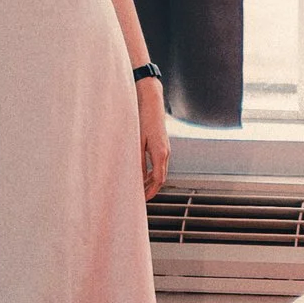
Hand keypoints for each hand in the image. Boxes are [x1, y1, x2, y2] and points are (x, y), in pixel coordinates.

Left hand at [136, 81, 170, 198]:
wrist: (151, 103)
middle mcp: (166, 153)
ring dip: (151, 182)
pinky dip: (152, 172)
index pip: (158, 179)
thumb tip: (137, 176)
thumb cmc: (143, 120)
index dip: (150, 191)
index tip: (142, 200)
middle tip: (140, 198)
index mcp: (160, 154)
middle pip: (161, 178)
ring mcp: (166, 149)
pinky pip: (159, 164)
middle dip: (151, 189)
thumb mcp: (137, 142)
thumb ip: (138, 160)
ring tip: (140, 190)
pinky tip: (143, 175)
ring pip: (161, 171)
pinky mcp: (163, 145)